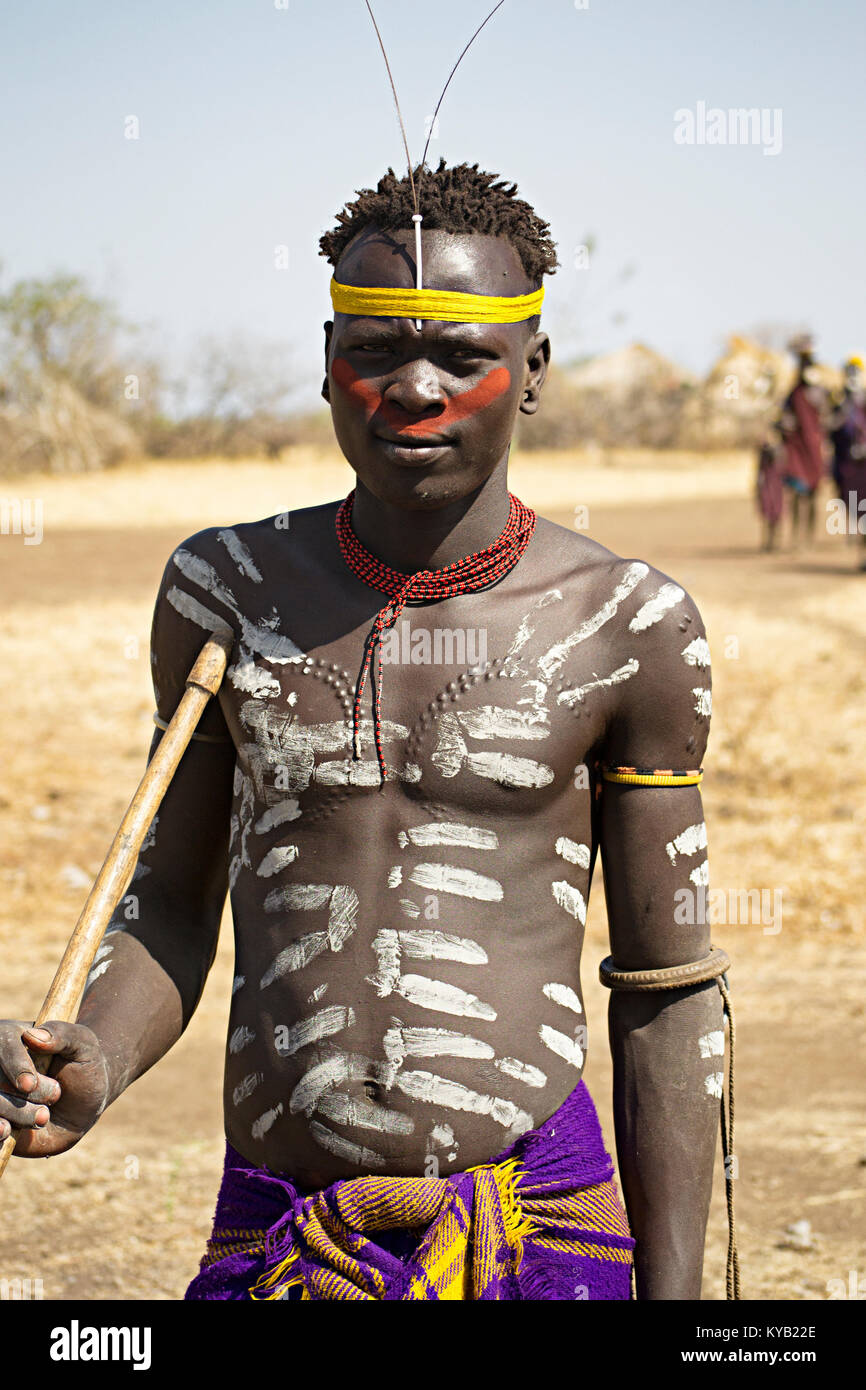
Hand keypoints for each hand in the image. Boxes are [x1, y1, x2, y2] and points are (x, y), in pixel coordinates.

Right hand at [0, 1021, 109, 1155]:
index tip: (29, 1085)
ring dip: (17, 1115)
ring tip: (44, 1117)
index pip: (4, 1045)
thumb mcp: (84, 1044)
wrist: (85, 1103)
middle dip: (26, 1095)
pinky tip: (6, 1133)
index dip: (15, 1066)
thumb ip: (63, 1035)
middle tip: (56, 1096)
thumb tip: (32, 1035)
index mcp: (13, 1037)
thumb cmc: (84, 1066)